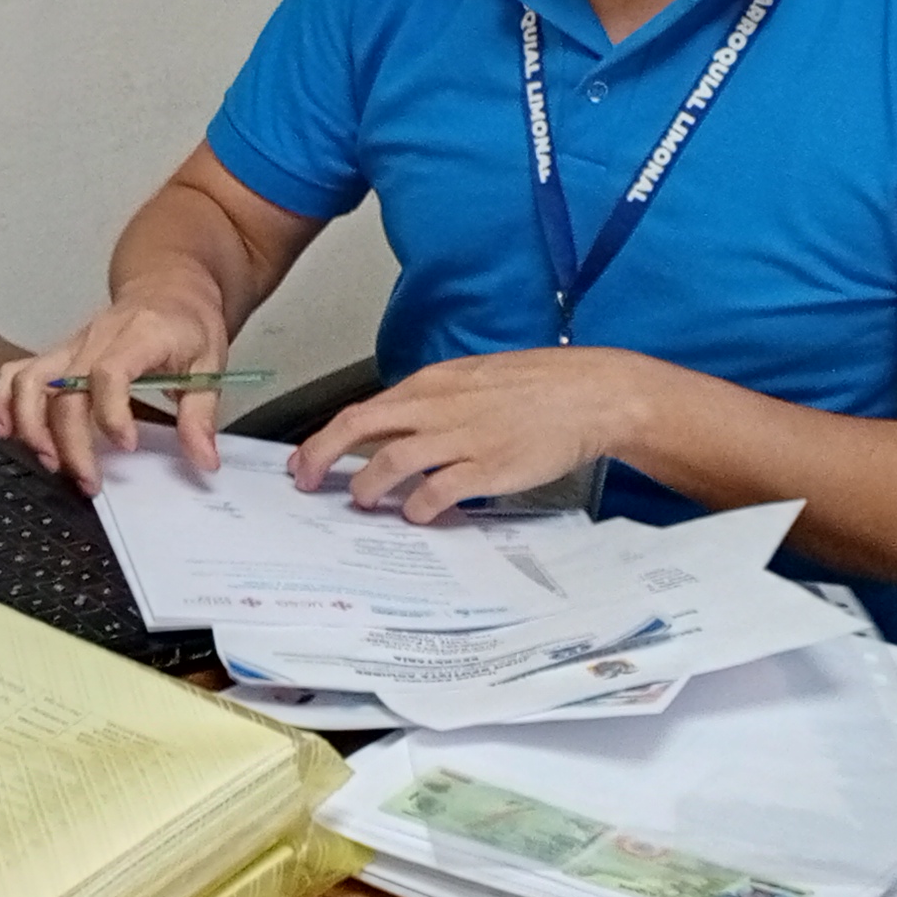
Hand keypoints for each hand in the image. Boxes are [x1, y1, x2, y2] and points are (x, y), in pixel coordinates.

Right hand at [0, 289, 235, 489]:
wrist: (168, 286)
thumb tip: (204, 460)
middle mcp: (97, 338)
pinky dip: (5, 402)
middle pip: (65, 389)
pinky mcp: (59, 354)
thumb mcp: (209, 365)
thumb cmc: (186, 322)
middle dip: (71, 441)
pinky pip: (17, 372)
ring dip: (31, 425)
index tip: (127, 445)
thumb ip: (200, 416)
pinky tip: (9, 431)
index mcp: (140, 336)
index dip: (112, 413)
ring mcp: (72, 345)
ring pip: (31, 380)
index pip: (110, 372)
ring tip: (49, 460)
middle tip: (89, 480)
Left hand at [291, 349, 660, 523]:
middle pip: (360, 428)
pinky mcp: (487, 467)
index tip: (306, 458)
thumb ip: (433, 405)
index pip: (363, 409)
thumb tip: (398, 432)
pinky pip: (436, 492)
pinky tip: (416, 515)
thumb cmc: (538, 386)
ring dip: (367, 487)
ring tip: (362, 502)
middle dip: (322, 457)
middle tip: (306, 482)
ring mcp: (461, 437)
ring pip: (391, 462)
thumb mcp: (473, 381)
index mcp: (432, 384)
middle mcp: (438, 407)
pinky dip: (417, 508)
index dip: (326, 437)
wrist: (591, 394)